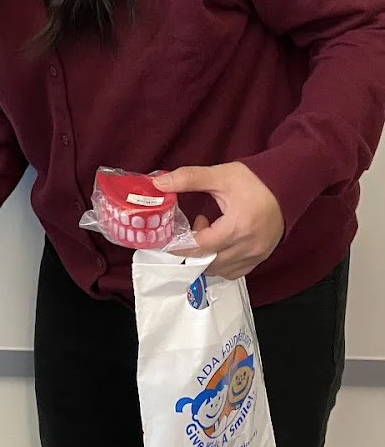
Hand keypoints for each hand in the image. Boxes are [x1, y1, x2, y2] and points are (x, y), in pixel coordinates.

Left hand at [152, 162, 283, 279]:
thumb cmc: (254, 180)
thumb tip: (159, 184)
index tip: (166, 238)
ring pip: (221, 270)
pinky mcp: (261, 257)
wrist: (288, 184)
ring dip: (205, 258)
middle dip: (190, 252)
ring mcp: (257, 255)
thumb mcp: (220, 175)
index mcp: (238, 226)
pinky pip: (234, 271)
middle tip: (182, 235)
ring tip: (204, 232)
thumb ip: (188, 179)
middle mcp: (249, 246)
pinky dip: (220, 263)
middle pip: (209, 262)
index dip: (180, 245)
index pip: (201, 246)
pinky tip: (217, 244)